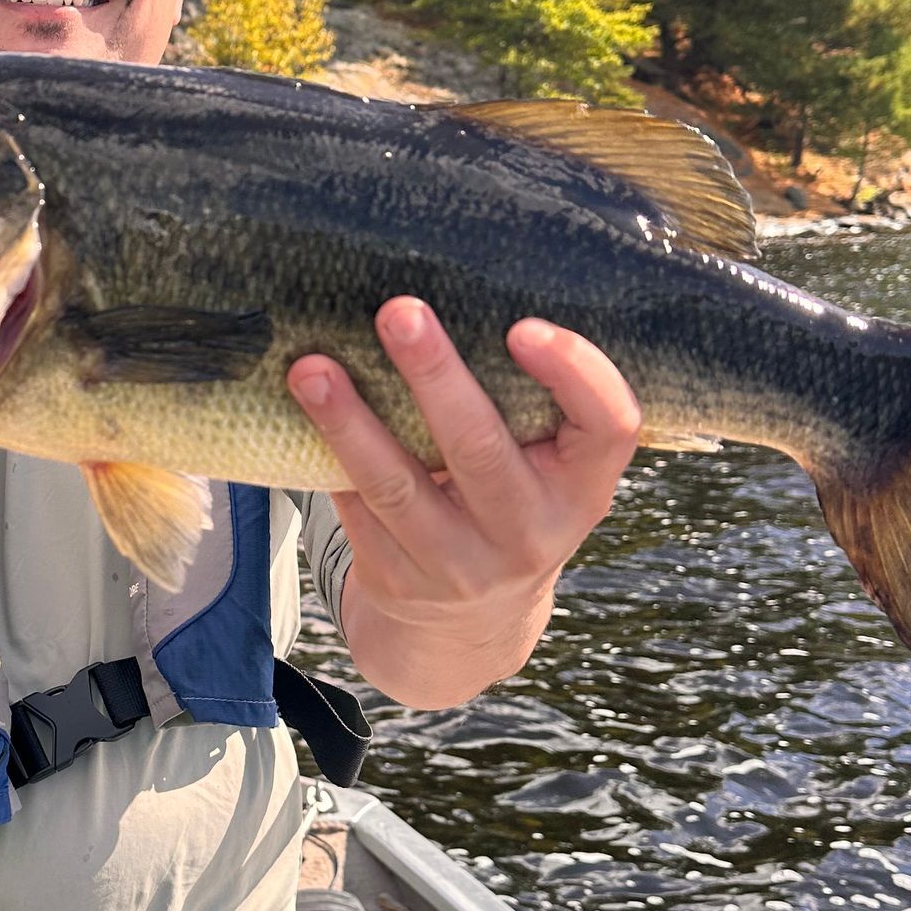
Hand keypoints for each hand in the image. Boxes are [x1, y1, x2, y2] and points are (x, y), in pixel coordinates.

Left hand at [288, 299, 640, 707]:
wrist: (472, 623)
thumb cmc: (510, 503)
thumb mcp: (546, 467)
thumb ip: (526, 405)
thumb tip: (453, 287)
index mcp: (583, 487)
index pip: (609, 427)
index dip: (575, 375)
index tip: (524, 327)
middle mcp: (531, 532)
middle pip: (482, 451)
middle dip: (436, 376)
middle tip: (399, 312)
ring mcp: (462, 566)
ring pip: (398, 486)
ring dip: (350, 422)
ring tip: (311, 368)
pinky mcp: (399, 581)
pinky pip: (358, 509)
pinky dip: (329, 456)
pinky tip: (302, 410)